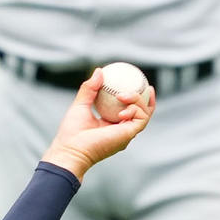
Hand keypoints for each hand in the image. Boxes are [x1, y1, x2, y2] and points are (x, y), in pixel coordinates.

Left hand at [41, 70, 155, 179]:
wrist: (72, 148)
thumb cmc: (72, 132)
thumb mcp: (81, 105)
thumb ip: (89, 88)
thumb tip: (99, 71)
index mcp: (112, 125)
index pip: (128, 111)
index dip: (135, 98)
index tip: (136, 84)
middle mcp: (122, 130)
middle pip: (142, 113)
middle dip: (148, 100)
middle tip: (148, 86)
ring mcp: (126, 134)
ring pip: (144, 113)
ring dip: (137, 100)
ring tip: (122, 94)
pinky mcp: (129, 135)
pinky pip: (140, 117)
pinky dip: (134, 108)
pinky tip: (122, 103)